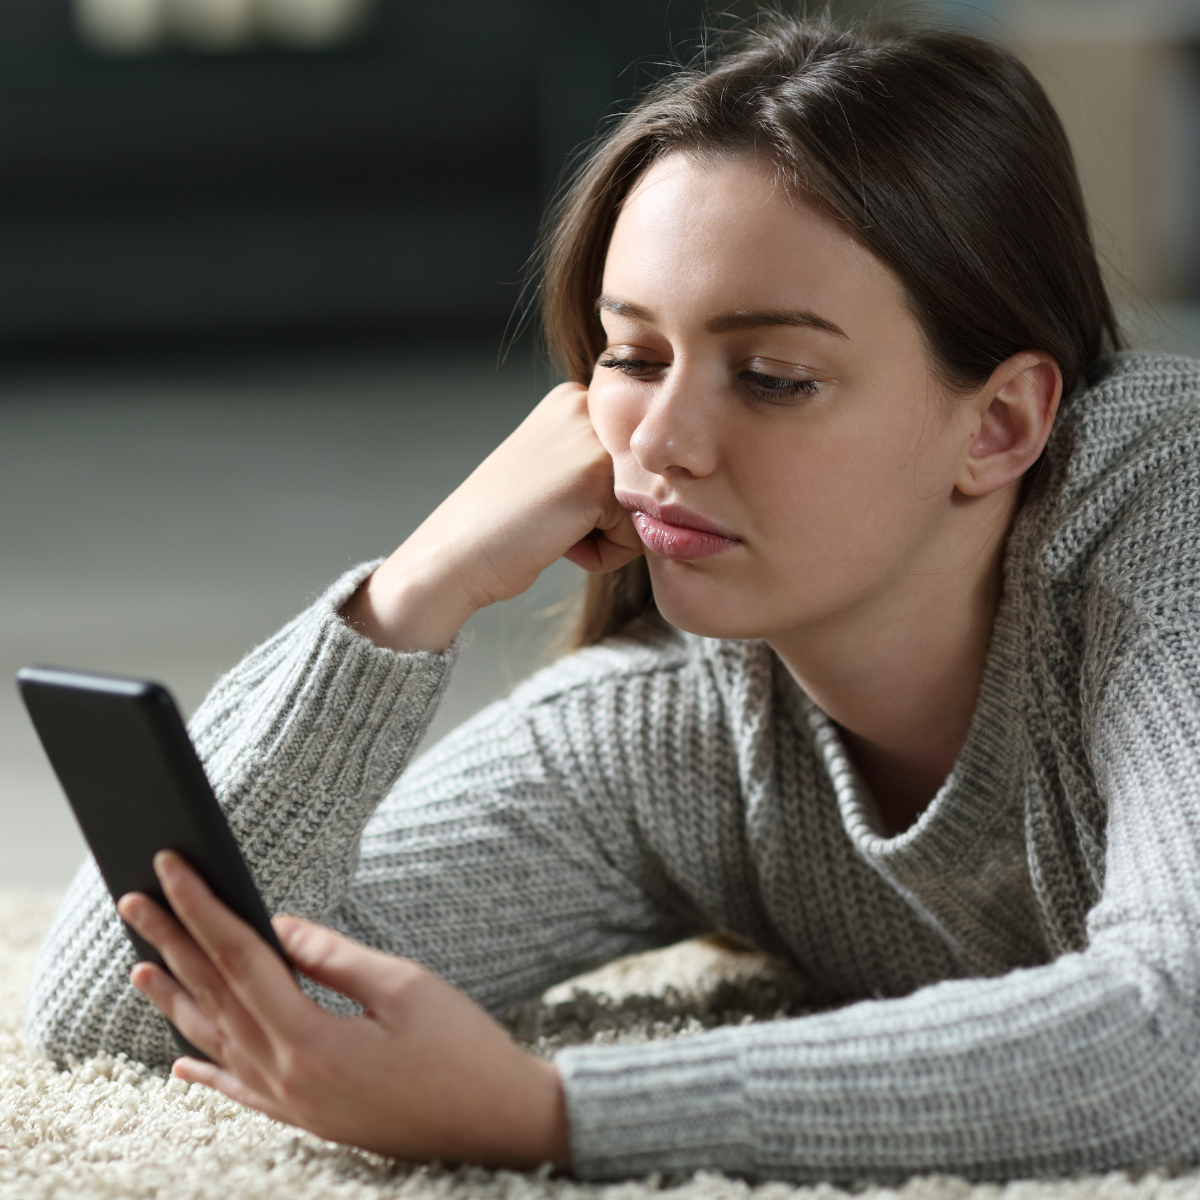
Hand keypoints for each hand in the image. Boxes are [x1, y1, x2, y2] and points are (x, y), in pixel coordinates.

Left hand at [118, 852, 569, 1168]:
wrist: (497, 1123)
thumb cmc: (461, 1048)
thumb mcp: (403, 986)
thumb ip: (333, 956)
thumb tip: (279, 927)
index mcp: (310, 1038)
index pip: (241, 958)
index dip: (203, 909)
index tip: (172, 870)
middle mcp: (287, 1077)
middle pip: (215, 996)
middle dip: (173, 942)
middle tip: (134, 900)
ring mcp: (293, 1103)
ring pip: (217, 1042)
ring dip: (177, 1000)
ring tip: (141, 966)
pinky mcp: (307, 1118)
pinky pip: (240, 1090)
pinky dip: (206, 1069)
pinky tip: (181, 1059)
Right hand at [341, 382, 642, 650]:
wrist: (452, 556)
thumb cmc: (503, 527)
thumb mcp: (556, 471)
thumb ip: (604, 462)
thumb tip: (679, 476)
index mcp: (575, 398)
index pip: (638, 461)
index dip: (604, 499)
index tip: (553, 501)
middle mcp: (587, 405)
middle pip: (648, 482)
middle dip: (610, 517)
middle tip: (552, 517)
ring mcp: (592, 439)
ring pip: (646, 509)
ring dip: (608, 537)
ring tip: (553, 528)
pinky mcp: (596, 479)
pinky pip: (636, 535)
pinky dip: (602, 554)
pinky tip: (555, 540)